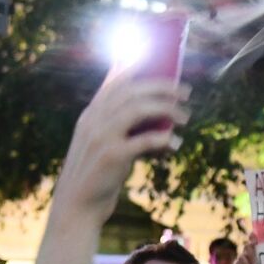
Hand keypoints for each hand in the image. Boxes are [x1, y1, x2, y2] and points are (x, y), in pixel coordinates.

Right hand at [54, 73, 189, 227]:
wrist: (77, 208)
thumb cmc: (97, 179)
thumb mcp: (105, 149)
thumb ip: (125, 134)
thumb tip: (165, 133)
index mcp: (90, 116)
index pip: (113, 83)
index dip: (132, 67)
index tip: (150, 55)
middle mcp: (94, 121)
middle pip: (131, 91)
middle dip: (161, 87)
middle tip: (185, 92)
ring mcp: (101, 136)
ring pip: (139, 109)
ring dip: (167, 109)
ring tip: (185, 117)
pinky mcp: (112, 156)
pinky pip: (144, 140)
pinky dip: (164, 140)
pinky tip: (175, 144)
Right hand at [235, 234, 259, 263]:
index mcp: (258, 248)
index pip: (253, 237)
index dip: (252, 236)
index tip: (256, 240)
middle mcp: (249, 252)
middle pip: (247, 246)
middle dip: (252, 253)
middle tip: (257, 262)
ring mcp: (243, 258)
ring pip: (243, 255)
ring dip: (250, 263)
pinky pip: (238, 263)